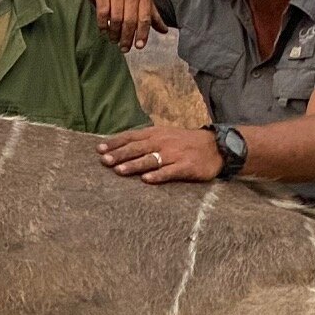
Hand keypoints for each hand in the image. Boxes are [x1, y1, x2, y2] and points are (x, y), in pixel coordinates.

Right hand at [93, 0, 165, 50]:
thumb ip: (153, 14)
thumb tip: (164, 31)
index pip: (145, 18)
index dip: (142, 34)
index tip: (139, 46)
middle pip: (129, 21)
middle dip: (127, 37)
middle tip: (124, 48)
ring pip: (115, 19)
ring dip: (114, 33)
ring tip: (114, 40)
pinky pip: (102, 12)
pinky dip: (102, 24)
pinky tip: (104, 31)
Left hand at [98, 124, 220, 183]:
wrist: (215, 146)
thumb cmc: (185, 142)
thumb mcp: (165, 134)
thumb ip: (145, 139)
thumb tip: (121, 145)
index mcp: (156, 134)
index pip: (131, 137)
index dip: (115, 143)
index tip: (99, 150)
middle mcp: (163, 142)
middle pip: (137, 148)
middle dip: (119, 154)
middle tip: (104, 161)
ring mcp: (174, 155)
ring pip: (150, 160)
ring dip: (134, 165)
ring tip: (119, 170)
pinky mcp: (186, 167)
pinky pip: (169, 171)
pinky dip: (158, 175)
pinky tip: (146, 180)